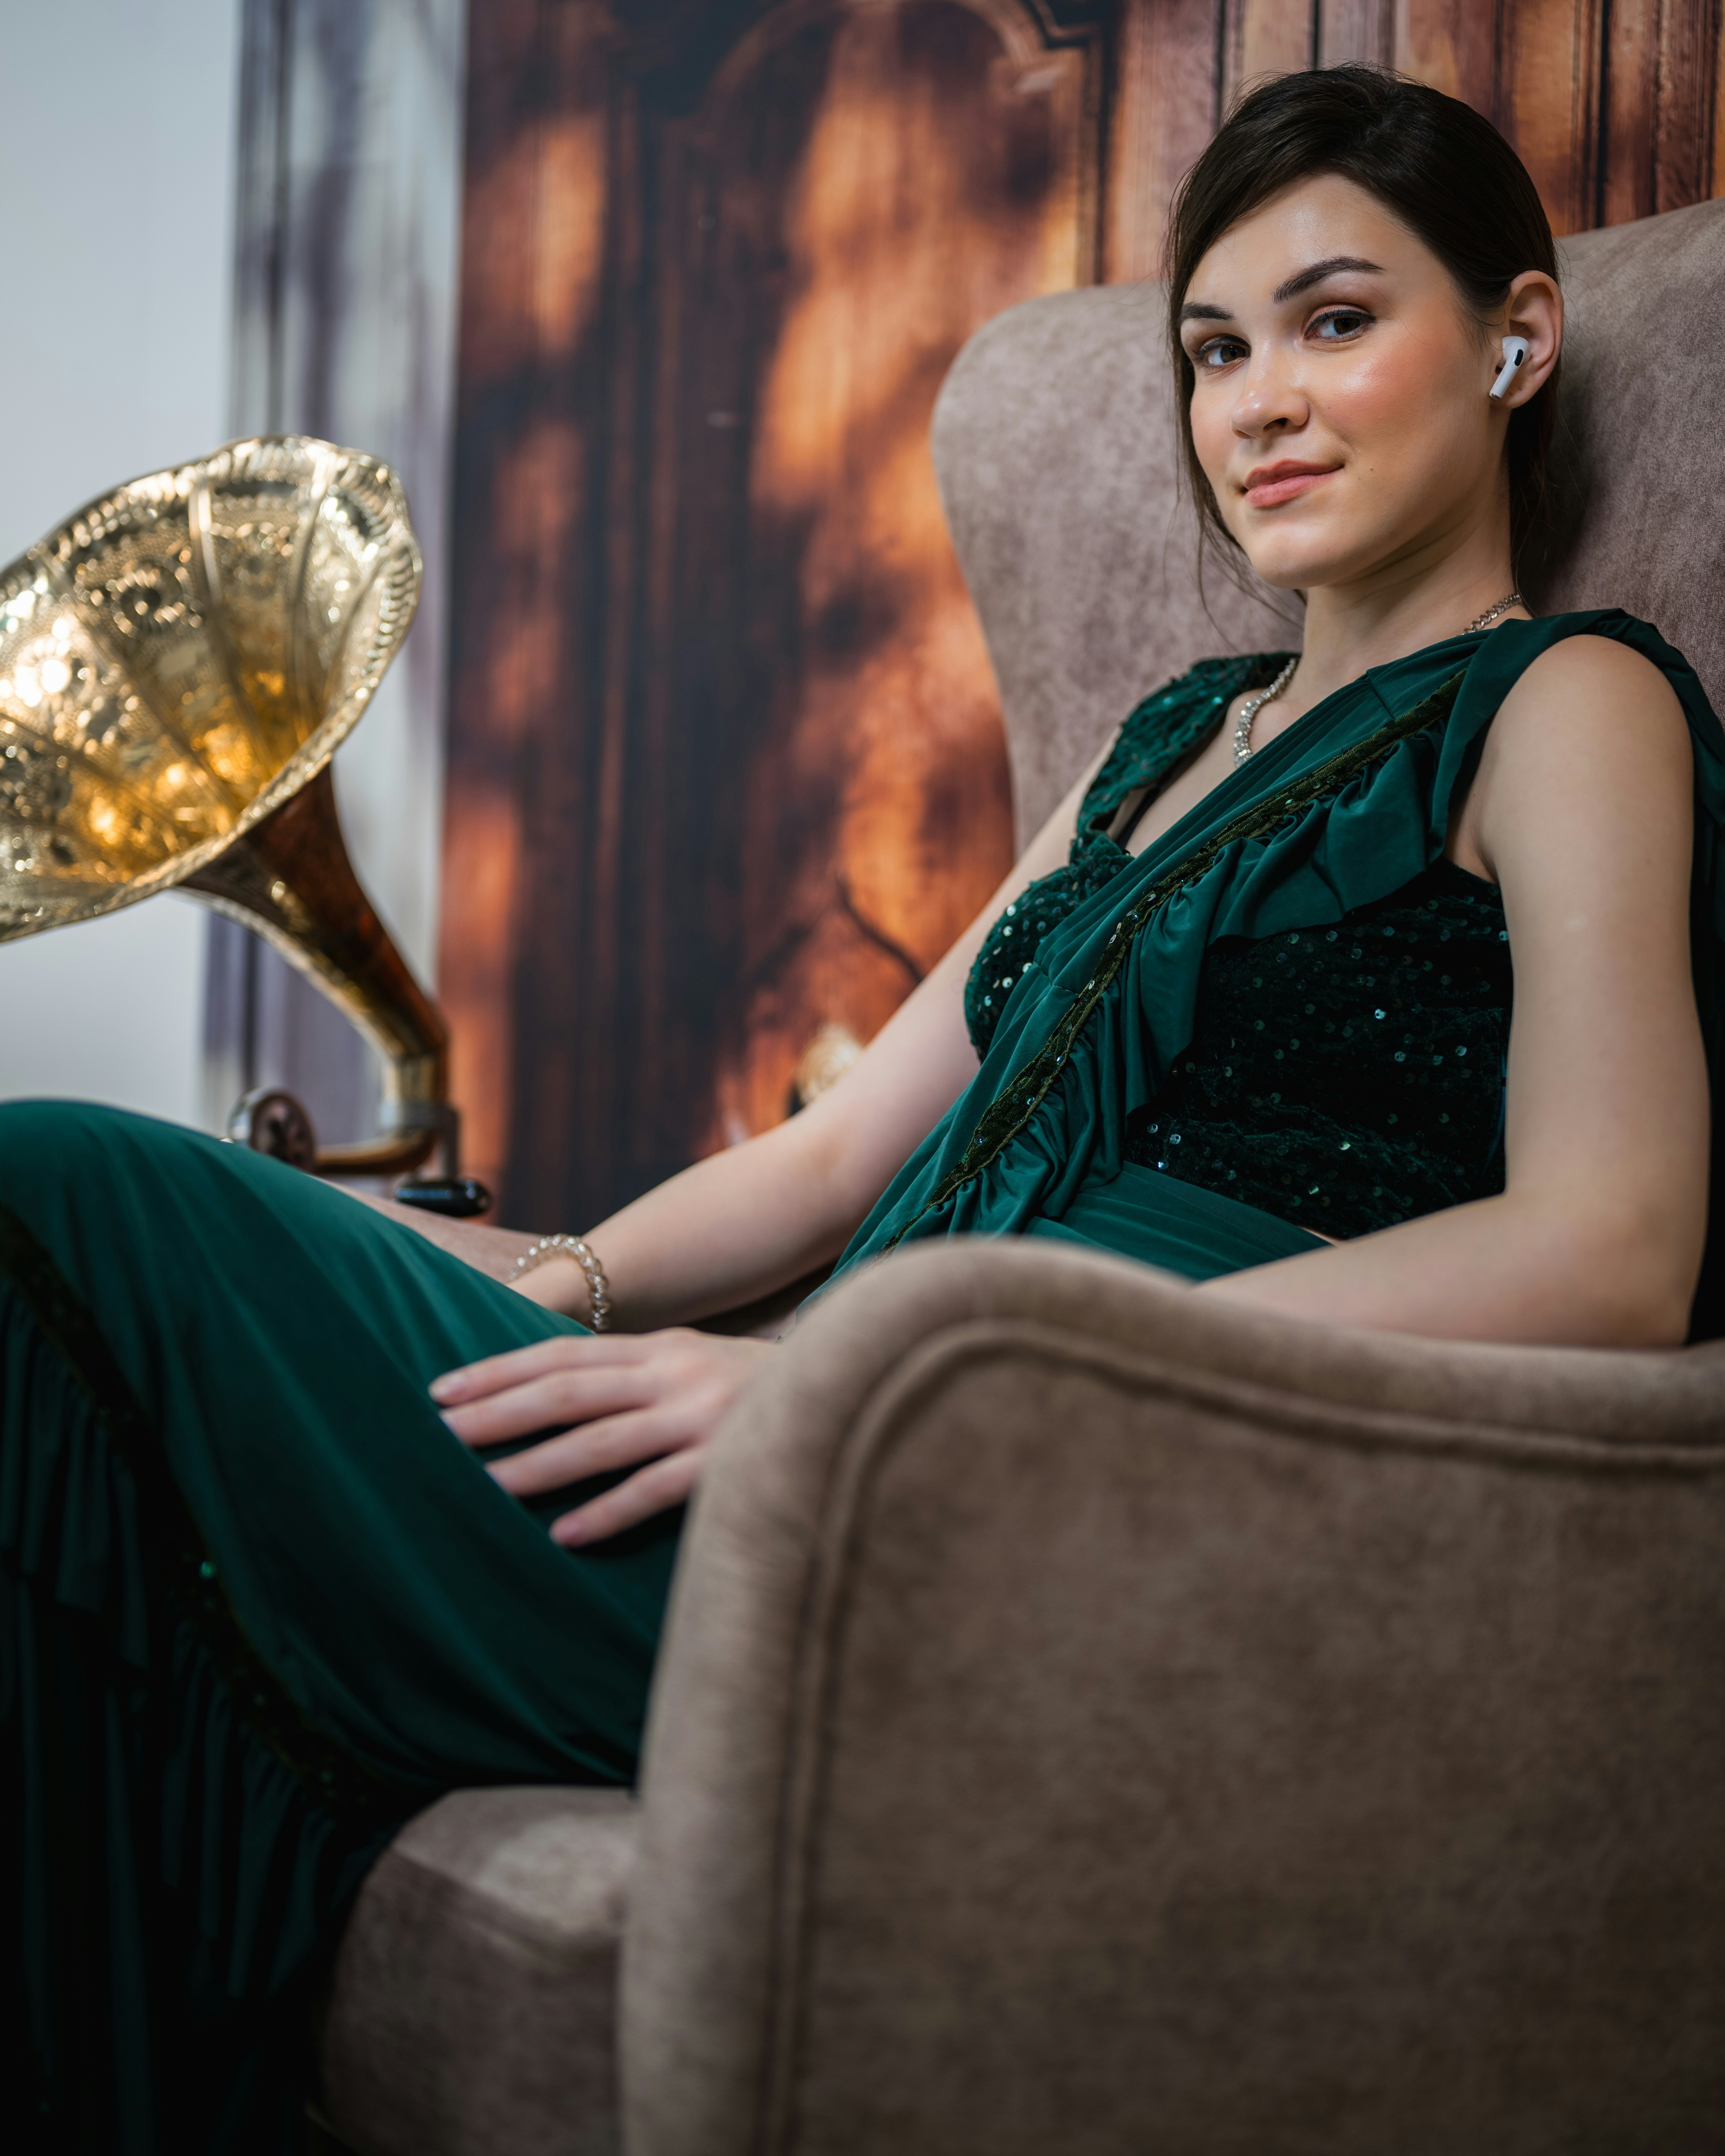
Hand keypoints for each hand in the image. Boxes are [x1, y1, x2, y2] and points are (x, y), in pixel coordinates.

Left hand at [429, 1329, 773, 1545]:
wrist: (852, 1395)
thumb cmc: (755, 1394)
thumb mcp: (694, 1366)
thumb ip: (636, 1376)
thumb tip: (557, 1396)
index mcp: (662, 1349)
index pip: (564, 1354)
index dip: (500, 1370)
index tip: (442, 1390)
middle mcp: (675, 1374)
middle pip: (569, 1390)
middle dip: (500, 1411)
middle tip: (442, 1433)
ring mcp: (701, 1417)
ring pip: (602, 1440)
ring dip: (540, 1464)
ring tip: (487, 1485)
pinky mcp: (727, 1461)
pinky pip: (656, 1489)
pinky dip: (608, 1511)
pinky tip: (566, 1535)